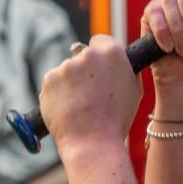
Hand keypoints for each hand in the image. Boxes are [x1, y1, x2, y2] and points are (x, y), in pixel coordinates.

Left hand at [39, 35, 140, 152]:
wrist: (92, 143)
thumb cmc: (116, 121)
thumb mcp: (133, 90)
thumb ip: (123, 69)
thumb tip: (116, 61)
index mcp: (112, 53)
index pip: (101, 40)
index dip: (100, 55)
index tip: (99, 68)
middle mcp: (88, 55)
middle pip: (82, 55)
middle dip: (84, 70)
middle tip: (89, 93)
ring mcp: (66, 66)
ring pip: (66, 71)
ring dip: (70, 83)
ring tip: (79, 106)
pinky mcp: (49, 79)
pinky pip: (53, 83)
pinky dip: (57, 93)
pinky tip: (67, 108)